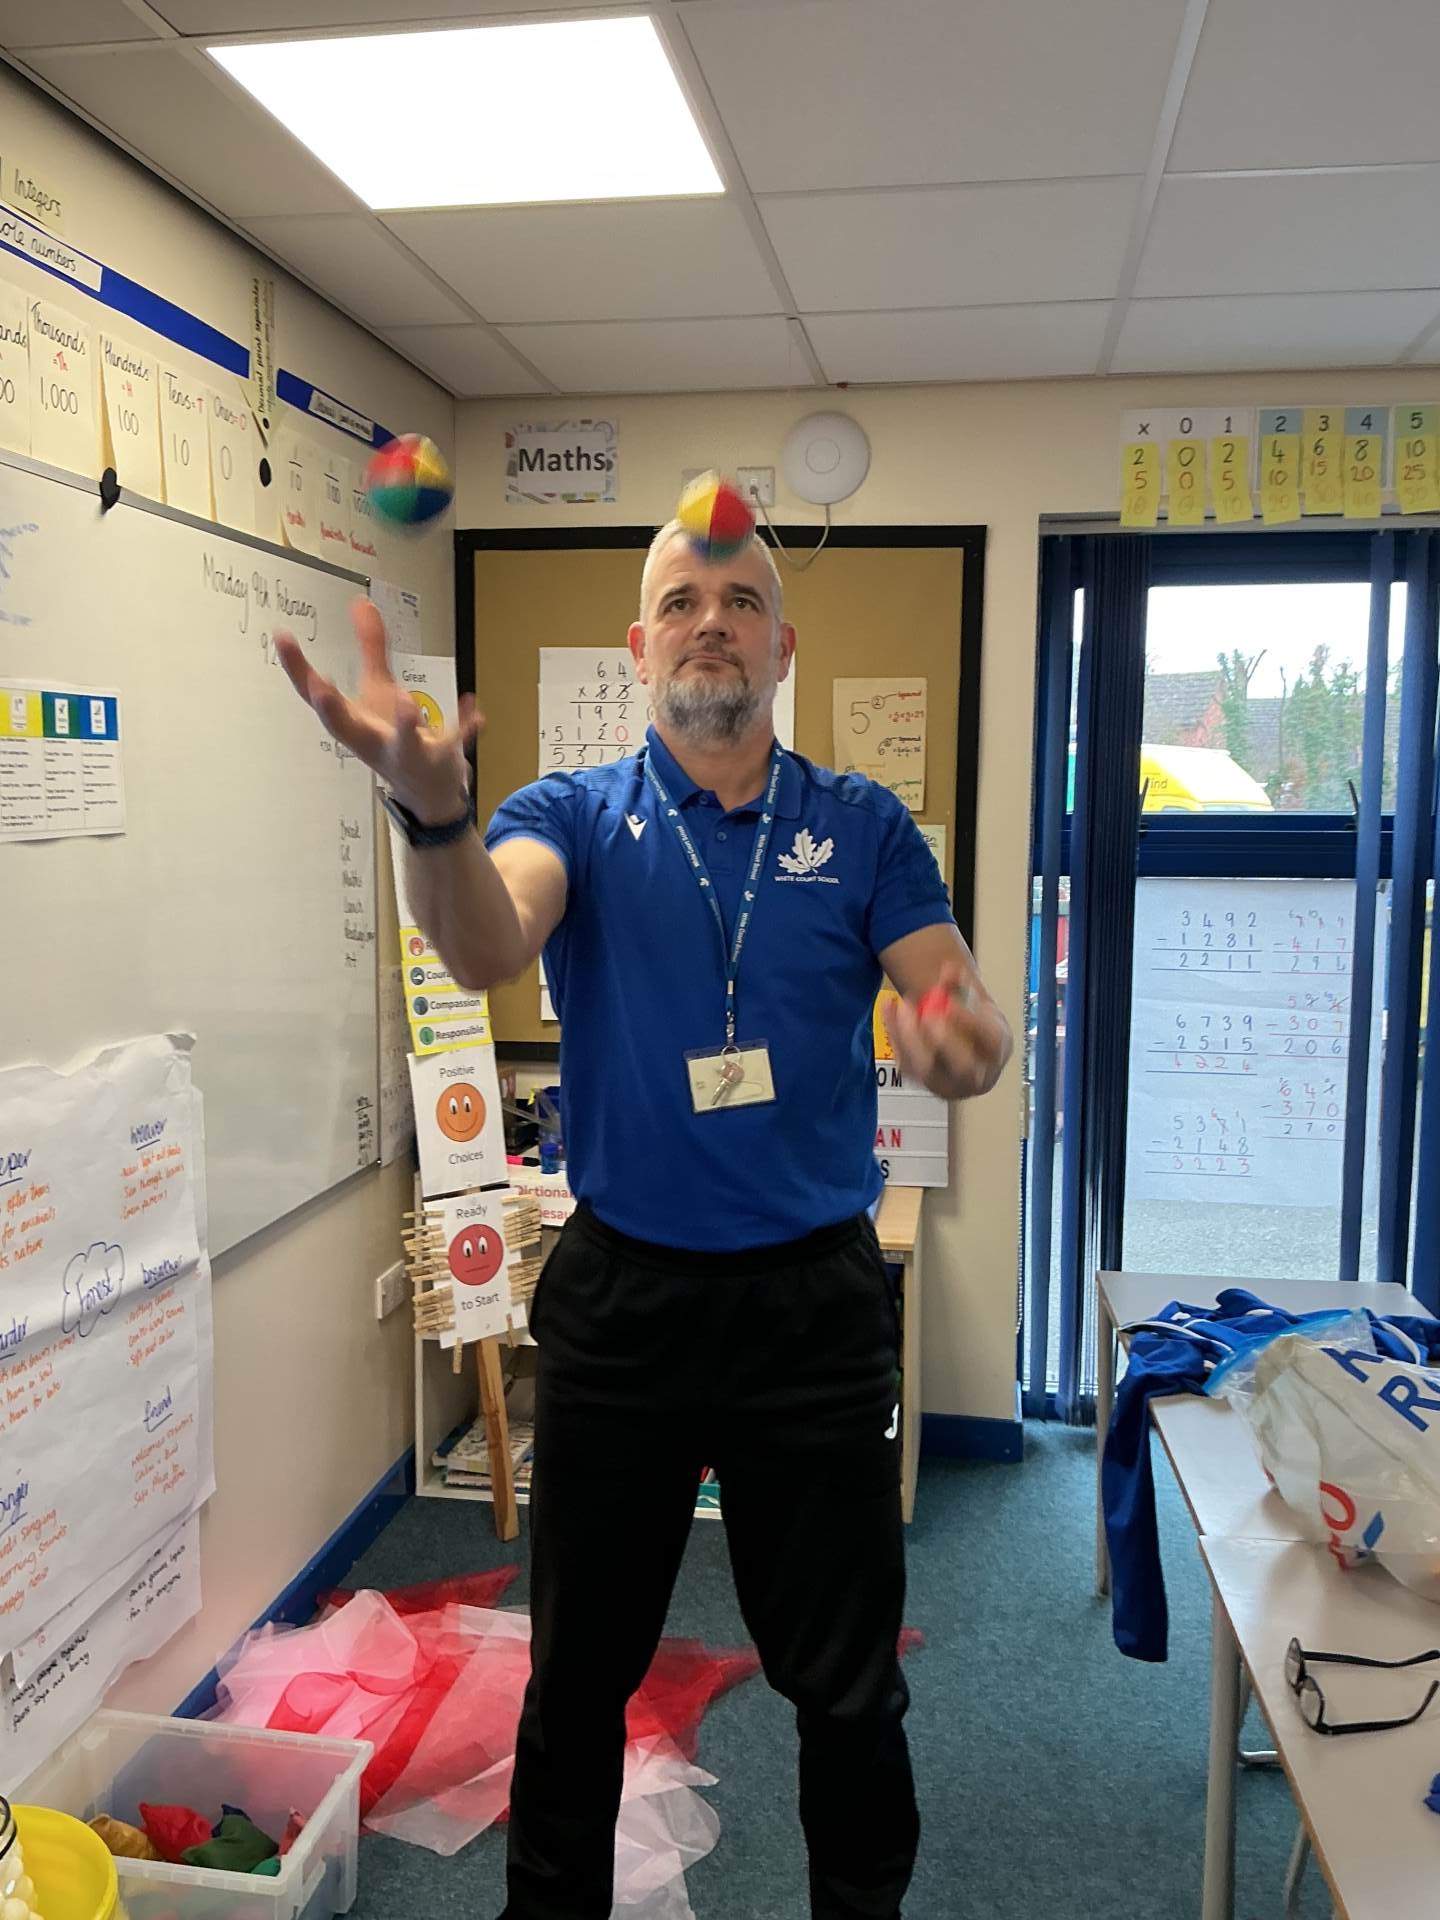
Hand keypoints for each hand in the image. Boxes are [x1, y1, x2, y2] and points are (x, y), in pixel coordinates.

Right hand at [277, 598, 480, 823]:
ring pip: (403, 743)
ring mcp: (407, 754)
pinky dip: (465, 726)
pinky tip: (475, 709)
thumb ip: (370, 647)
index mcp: (352, 723)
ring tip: (407, 700)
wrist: (426, 792)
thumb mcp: (379, 690)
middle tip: (319, 687)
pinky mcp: (441, 760)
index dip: (296, 669)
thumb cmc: (392, 736)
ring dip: (404, 724)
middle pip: (346, 730)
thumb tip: (360, 601)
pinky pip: (453, 744)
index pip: (315, 696)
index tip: (282, 636)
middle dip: (332, 711)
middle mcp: (373, 741)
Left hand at [883, 960, 1009, 1100]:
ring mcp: (950, 1086)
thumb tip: (949, 968)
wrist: (963, 1047)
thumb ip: (959, 984)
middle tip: (926, 1014)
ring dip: (909, 1037)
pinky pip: (906, 1065)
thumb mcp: (972, 1001)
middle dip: (943, 1040)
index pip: (990, 1041)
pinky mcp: (925, 1086)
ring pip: (926, 1069)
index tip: (950, 1003)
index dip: (970, 1022)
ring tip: (901, 1004)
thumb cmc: (971, 1020)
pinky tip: (888, 1009)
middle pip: (961, 1065)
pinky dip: (894, 1037)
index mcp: (997, 1052)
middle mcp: (978, 1077)